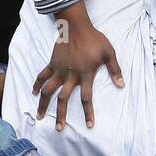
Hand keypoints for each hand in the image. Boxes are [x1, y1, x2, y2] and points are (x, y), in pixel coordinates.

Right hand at [32, 3, 123, 131]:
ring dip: (43, 103)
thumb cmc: (94, 39)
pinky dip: (36, 84)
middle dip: (60, 115)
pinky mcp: (52, 63)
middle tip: (58, 129)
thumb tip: (121, 85)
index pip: (86, 98)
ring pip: (48, 90)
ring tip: (39, 115)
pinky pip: (42, 75)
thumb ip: (115, 70)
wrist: (76, 26)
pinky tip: (33, 92)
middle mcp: (71, 75)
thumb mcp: (109, 53)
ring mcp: (59, 69)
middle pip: (63, 99)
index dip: (88, 113)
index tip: (89, 126)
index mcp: (86, 74)